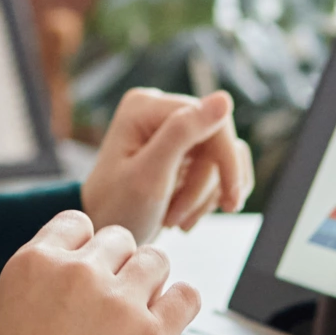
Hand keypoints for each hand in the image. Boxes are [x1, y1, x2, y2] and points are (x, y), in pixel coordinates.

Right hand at [0, 210, 200, 334]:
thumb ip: (12, 306)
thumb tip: (29, 306)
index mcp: (33, 265)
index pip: (75, 224)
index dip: (83, 246)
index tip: (88, 266)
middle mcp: (79, 273)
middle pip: (118, 239)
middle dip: (117, 265)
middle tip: (112, 297)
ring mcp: (120, 301)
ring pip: (156, 259)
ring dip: (150, 280)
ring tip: (142, 309)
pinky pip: (186, 296)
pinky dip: (181, 303)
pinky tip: (170, 319)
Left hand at [80, 89, 252, 243]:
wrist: (104, 235)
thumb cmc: (117, 208)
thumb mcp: (149, 175)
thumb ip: (183, 133)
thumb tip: (225, 98)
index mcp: (146, 106)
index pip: (209, 119)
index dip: (226, 159)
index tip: (230, 201)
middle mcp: (160, 110)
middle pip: (218, 139)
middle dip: (208, 185)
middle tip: (186, 221)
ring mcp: (172, 129)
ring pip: (222, 156)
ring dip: (206, 196)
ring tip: (177, 220)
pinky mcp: (183, 150)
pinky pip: (219, 167)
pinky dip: (210, 196)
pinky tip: (188, 216)